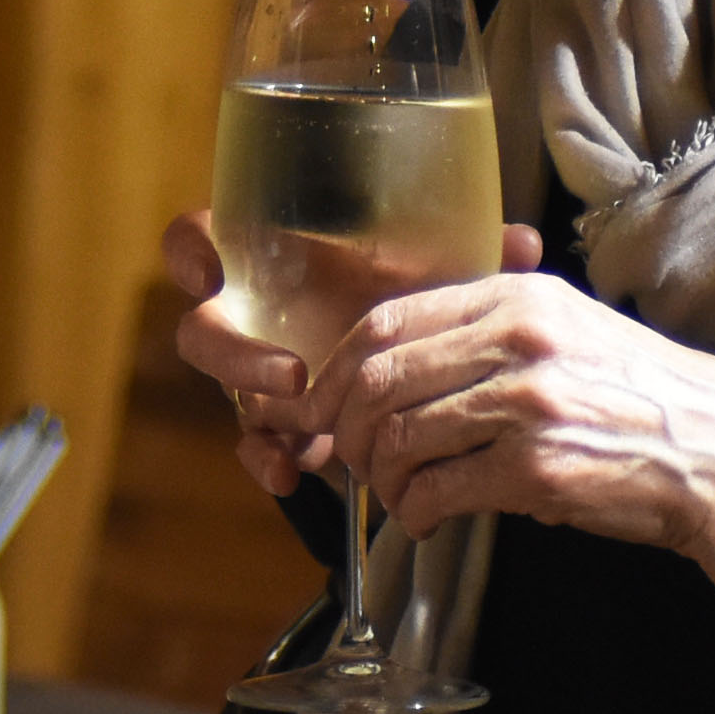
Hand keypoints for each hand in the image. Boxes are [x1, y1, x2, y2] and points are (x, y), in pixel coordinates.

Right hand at [166, 209, 546, 501]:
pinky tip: (292, 474)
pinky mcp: (282, 424)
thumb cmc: (417, 292)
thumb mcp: (438, 266)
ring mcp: (263, 374)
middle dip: (235, 356)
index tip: (210, 271)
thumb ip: (470, 247)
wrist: (430, 361)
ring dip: (258, 417)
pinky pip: (258, 444)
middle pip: (204, 330)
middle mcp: (258, 315)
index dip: (192, 250)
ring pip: (229, 395)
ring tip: (298, 442)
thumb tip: (523, 240)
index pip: (203, 238)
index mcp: (276, 258)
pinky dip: (268, 460)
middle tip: (291, 375)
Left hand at [311, 274, 714, 713]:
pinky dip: (416, 511)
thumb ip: (492, 333)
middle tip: (344, 459)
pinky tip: (426, 519)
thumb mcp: (573, 335)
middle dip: (343, 427)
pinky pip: (439, 489)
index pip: (387, 321)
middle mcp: (520, 340)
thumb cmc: (646, 405)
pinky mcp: (540, 469)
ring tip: (395, 495)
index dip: (339, 369)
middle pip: (379, 377)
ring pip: (399, 436)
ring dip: (380, 477)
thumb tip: (398, 362)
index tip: (325, 403)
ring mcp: (529, 403)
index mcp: (520, 299)